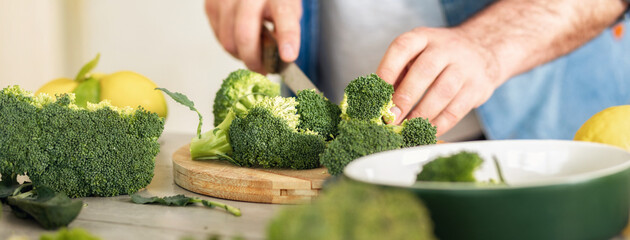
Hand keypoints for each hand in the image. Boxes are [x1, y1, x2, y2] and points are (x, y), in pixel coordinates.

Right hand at [205, 0, 301, 72]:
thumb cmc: (271, 0)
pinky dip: (231, 46)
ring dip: (241, 55)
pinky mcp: (210, 5)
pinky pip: (219, 38)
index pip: (283, 14)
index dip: (287, 37)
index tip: (288, 56)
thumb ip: (285, 32)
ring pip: (228, 42)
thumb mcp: (288, 10)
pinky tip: (239, 40)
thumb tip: (278, 58)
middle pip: (245, 35)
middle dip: (253, 60)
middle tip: (262, 70)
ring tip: (252, 54)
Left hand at [377, 27, 501, 135]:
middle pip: (425, 70)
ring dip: (422, 114)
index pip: (402, 48)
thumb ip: (398, 75)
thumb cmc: (438, 57)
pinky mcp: (477, 87)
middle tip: (391, 117)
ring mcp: (464, 66)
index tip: (377, 93)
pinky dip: (440, 124)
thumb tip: (379, 104)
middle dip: (405, 97)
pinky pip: (457, 109)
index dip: (387, 70)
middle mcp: (445, 48)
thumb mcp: (417, 55)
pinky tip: (427, 132)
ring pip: (443, 92)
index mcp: (423, 37)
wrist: (482, 47)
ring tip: (407, 129)